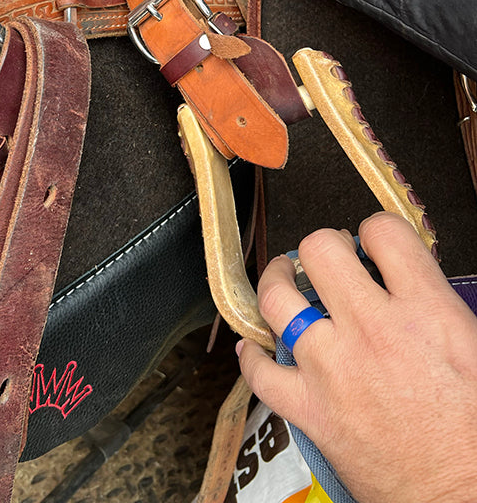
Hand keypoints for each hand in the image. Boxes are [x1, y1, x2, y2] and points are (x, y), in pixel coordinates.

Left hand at [237, 212, 476, 502]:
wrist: (465, 498)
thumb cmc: (476, 434)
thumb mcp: (474, 346)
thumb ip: (437, 302)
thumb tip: (411, 276)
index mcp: (425, 312)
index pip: (384, 232)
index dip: (375, 230)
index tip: (371, 242)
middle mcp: (372, 331)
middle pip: (319, 251)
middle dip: (321, 247)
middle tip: (326, 260)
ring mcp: (333, 369)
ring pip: (276, 300)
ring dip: (276, 285)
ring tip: (282, 282)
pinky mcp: (310, 411)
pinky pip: (259, 372)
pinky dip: (250, 357)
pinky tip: (254, 348)